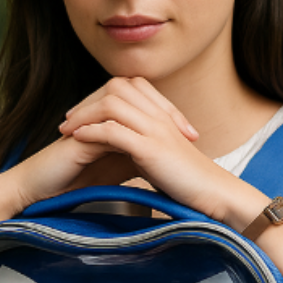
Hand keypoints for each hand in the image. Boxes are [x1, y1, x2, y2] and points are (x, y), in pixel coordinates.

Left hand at [53, 77, 266, 228]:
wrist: (215, 195)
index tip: (82, 114)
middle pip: (114, 89)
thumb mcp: (165, 155)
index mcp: (163, 114)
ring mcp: (156, 129)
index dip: (99, 96)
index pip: (126, 86)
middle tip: (67, 120)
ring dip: (83, 116)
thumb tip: (122, 147)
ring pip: (110, 105)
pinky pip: (113, 130)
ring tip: (66, 131)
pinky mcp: (151, 148)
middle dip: (86, 102)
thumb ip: (146, 143)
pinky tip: (77, 141)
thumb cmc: (191, 182)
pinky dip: (91, 133)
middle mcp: (159, 115)